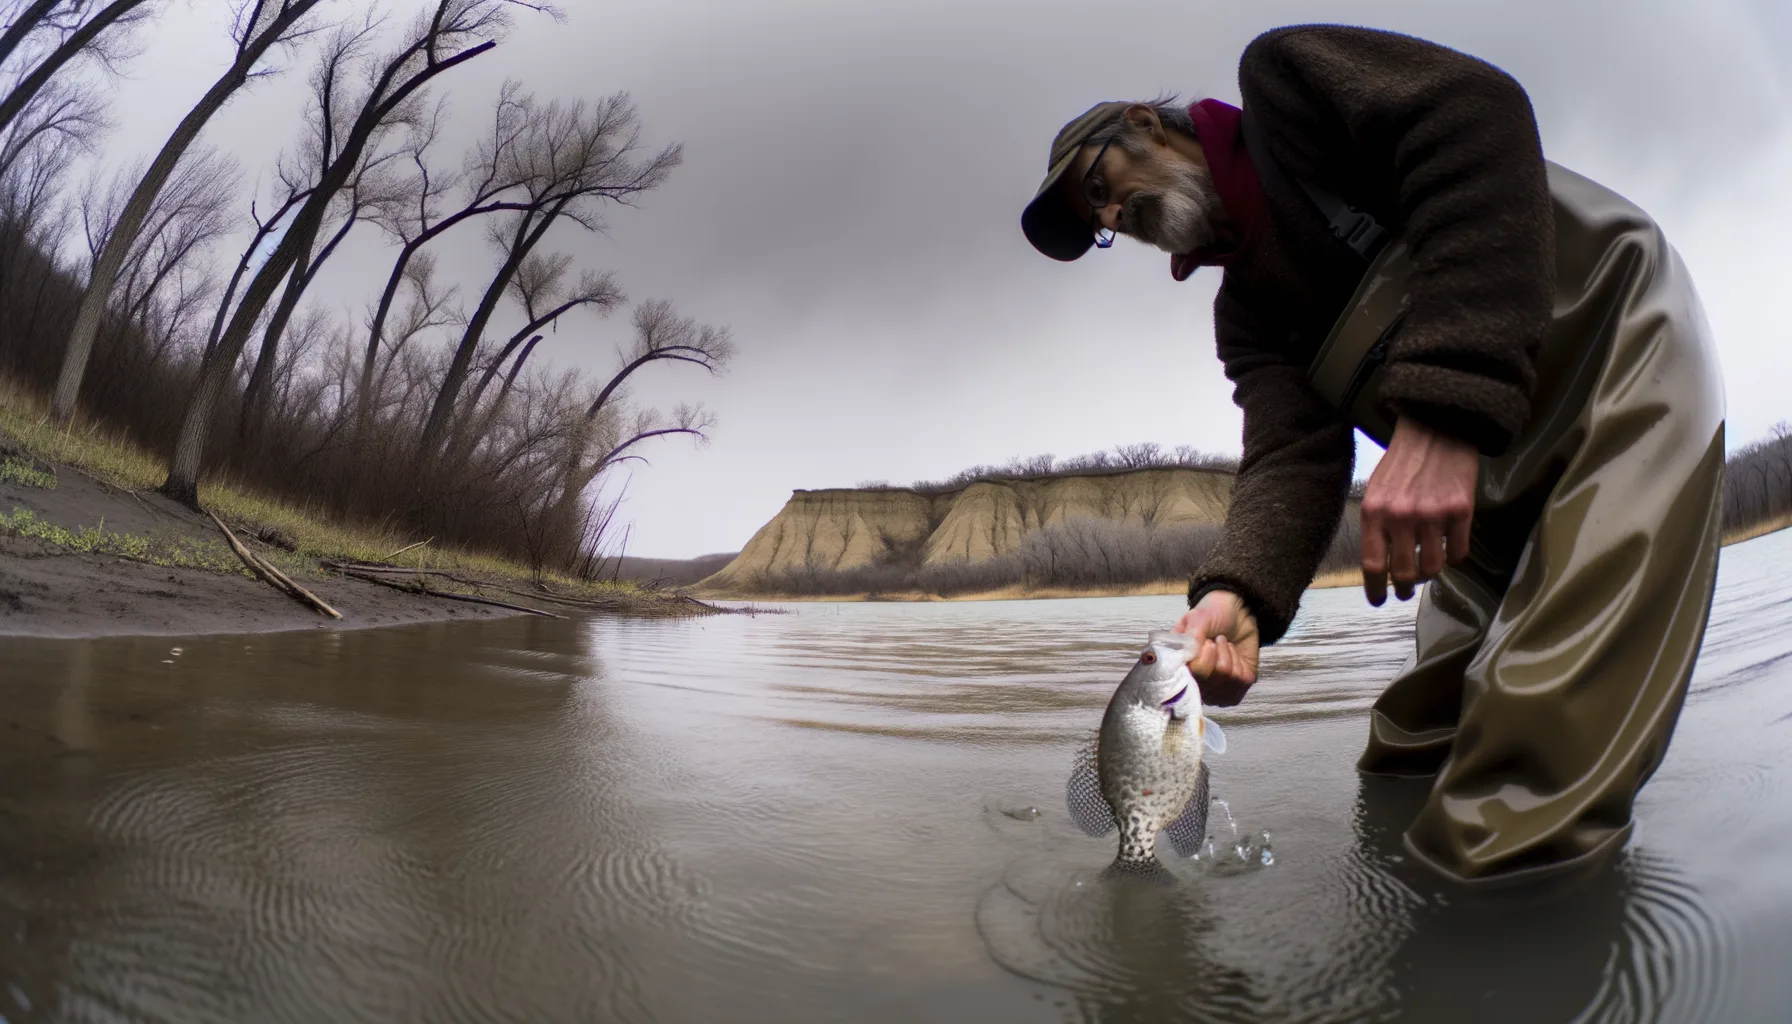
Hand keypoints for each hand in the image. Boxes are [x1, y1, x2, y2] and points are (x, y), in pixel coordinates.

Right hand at [1174, 590, 1259, 706]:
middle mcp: (1195, 684)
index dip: (1202, 663)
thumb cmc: (1212, 615)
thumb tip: (1189, 658)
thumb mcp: (1197, 619)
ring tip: (1224, 644)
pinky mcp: (1235, 689)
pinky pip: (1241, 682)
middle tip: (1215, 641)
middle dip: (1217, 656)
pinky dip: (1241, 663)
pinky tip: (1234, 654)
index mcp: (1179, 668)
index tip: (1207, 642)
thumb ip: (1190, 638)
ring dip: (1228, 656)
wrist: (1238, 613)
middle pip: (1208, 685)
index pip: (1188, 681)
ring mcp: (1215, 689)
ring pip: (1226, 681)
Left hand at [1359, 415, 1477, 605]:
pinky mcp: (1461, 511)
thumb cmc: (1403, 462)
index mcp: (1375, 512)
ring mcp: (1433, 515)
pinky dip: (1453, 558)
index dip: (1375, 589)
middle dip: (1403, 588)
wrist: (1437, 428)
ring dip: (1429, 575)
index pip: (1373, 564)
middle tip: (1404, 590)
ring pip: (1432, 567)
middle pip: (1403, 573)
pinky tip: (1448, 551)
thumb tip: (1381, 565)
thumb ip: (1378, 525)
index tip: (1378, 601)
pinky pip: (1458, 553)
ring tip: (1425, 571)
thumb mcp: (1377, 491)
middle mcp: (1402, 516)